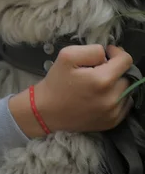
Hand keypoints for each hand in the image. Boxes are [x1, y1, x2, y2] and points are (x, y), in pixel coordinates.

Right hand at [9, 44, 132, 137]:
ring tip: (98, 84)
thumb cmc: (56, 82)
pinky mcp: (112, 123)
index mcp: (102, 80)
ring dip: (116, 84)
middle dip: (115, 69)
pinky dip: (116, 97)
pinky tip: (100, 96)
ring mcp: (113, 113)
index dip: (116, 53)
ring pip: (127, 90)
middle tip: (97, 69)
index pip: (126, 61)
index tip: (106, 54)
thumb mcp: (67, 55)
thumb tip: (107, 55)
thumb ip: (92, 50)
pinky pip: (124, 105)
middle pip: (127, 76)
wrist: (47, 111)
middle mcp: (112, 99)